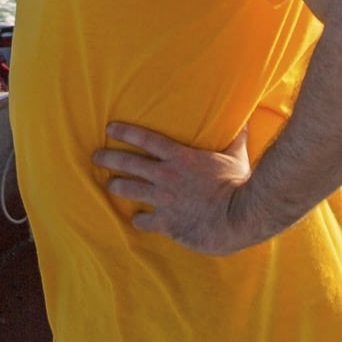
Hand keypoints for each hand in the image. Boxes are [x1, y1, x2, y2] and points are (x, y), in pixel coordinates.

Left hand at [92, 122, 264, 255]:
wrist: (238, 216)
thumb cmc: (238, 184)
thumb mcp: (236, 156)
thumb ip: (236, 138)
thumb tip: (245, 120)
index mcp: (180, 157)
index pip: (146, 139)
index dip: (126, 132)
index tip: (109, 128)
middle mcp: (166, 176)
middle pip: (129, 163)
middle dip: (109, 158)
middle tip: (96, 156)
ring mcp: (164, 199)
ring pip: (130, 190)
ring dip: (117, 187)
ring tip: (110, 185)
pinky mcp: (167, 222)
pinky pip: (144, 220)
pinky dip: (139, 219)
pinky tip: (136, 220)